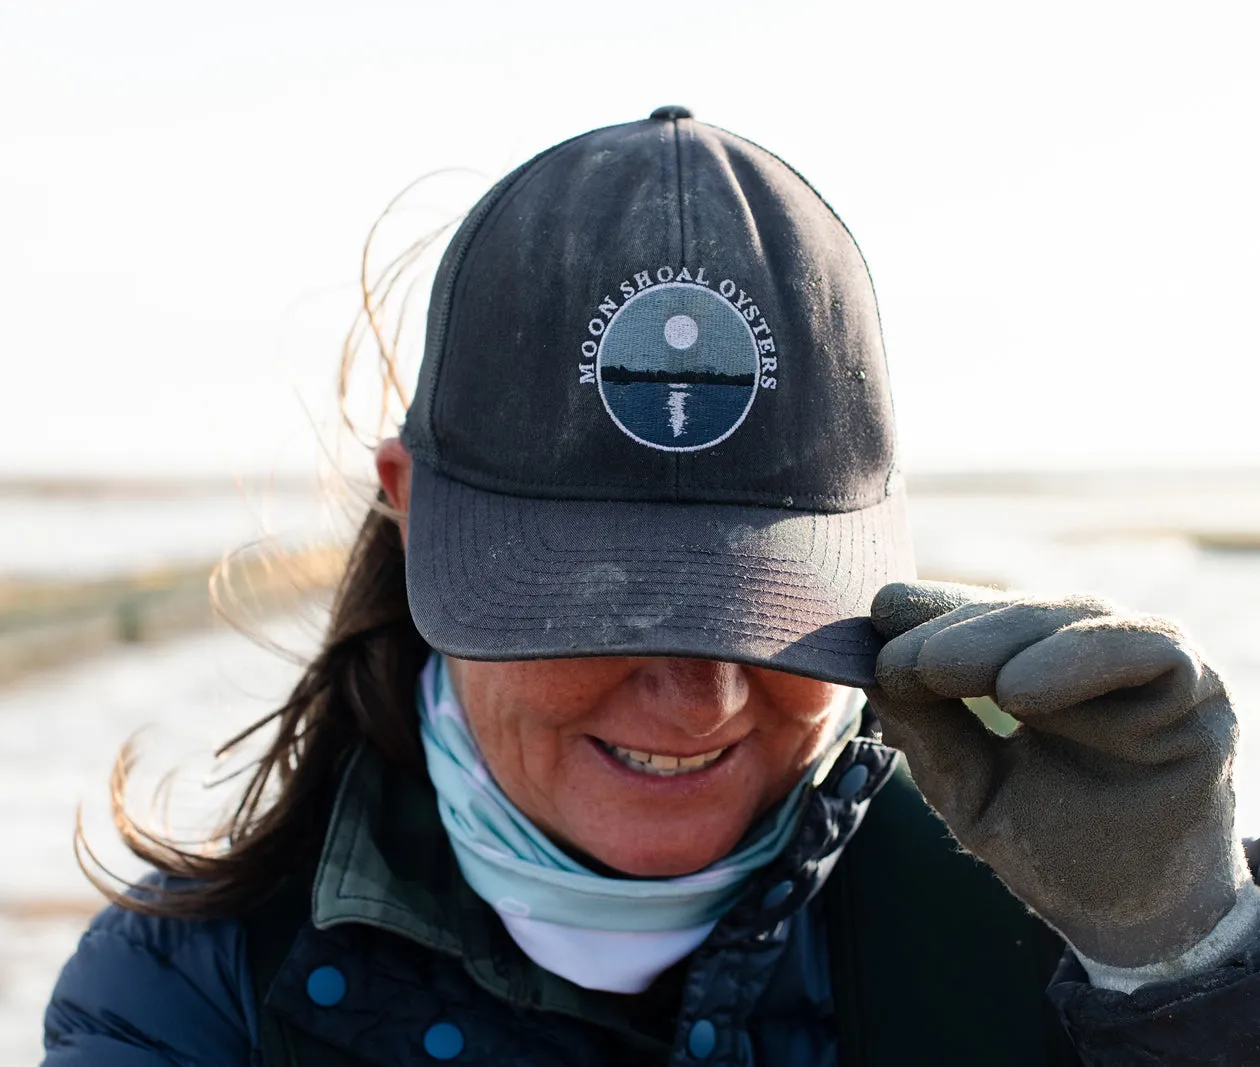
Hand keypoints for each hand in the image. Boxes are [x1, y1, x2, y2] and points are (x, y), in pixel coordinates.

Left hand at [865, 580, 1248, 968]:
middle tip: (899, 660)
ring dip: (1000, 638)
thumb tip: (871, 669)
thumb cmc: (1054, 848)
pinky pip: (1146, 648)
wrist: (1136, 923)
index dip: (928, 611)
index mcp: (1037, 663)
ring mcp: (1149, 664)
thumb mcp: (972, 789)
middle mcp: (1093, 653)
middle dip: (951, 630)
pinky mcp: (1200, 688)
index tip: (872, 619)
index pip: (981, 617)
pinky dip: (1080, 659)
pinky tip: (1019, 691)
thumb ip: (930, 731)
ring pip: (1074, 616)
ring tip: (943, 671)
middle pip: (1019, 612)